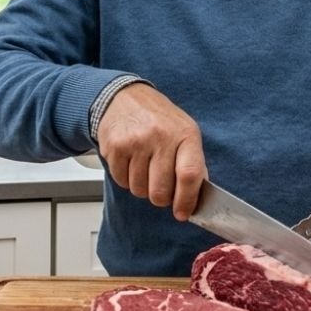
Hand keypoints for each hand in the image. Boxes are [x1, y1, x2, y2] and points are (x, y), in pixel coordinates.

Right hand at [96, 83, 206, 221]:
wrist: (124, 98)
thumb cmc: (158, 119)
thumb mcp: (185, 132)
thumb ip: (193, 163)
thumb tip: (196, 197)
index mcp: (185, 134)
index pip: (190, 175)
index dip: (187, 200)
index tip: (183, 213)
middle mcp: (161, 136)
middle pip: (161, 191)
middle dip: (161, 198)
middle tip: (161, 187)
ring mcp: (136, 141)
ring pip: (140, 190)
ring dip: (143, 187)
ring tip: (145, 167)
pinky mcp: (115, 147)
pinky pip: (122, 182)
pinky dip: (127, 179)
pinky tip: (131, 162)